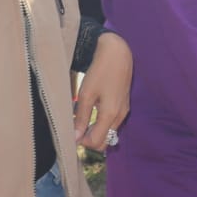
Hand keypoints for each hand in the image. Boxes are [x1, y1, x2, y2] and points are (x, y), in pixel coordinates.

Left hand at [75, 32, 131, 149]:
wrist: (118, 53)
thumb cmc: (100, 72)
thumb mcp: (86, 94)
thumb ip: (81, 117)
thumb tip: (75, 137)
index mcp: (110, 115)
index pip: (97, 142)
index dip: (83, 142)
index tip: (72, 132)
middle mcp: (120, 116)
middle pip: (105, 141)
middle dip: (90, 139)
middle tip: (76, 128)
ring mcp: (124, 111)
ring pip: (110, 132)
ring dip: (96, 132)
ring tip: (83, 120)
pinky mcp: (124, 105)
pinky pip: (113, 123)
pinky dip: (102, 124)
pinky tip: (93, 112)